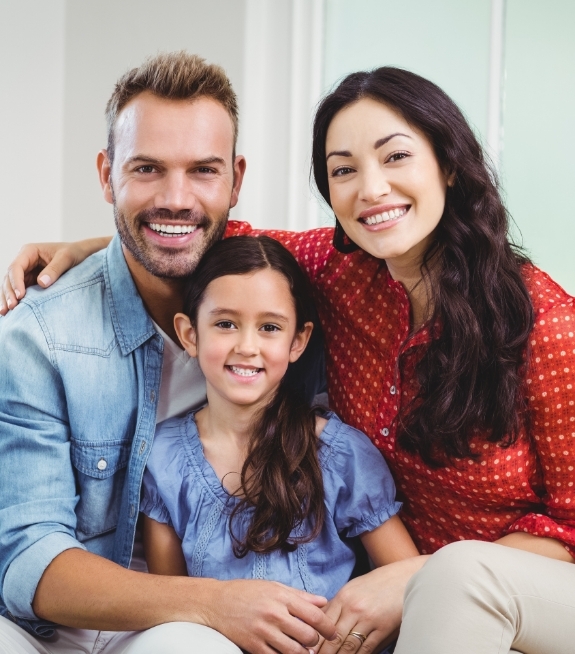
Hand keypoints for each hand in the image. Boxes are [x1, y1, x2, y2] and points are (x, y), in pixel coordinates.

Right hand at [0, 237, 110, 314]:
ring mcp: (27, 272)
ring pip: (11, 286)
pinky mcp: (31, 282)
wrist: (83, 255)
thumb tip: (41, 283)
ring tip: (5, 312)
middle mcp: (25, 261)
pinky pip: (20, 291)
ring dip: (8, 298)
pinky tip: (11, 312)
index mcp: (29, 251)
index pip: (16, 267)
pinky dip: (15, 300)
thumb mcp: (67, 258)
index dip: (16, 282)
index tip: (20, 296)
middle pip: (9, 278)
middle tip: (11, 308)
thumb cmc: (75, 253)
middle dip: (9, 293)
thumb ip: (55, 269)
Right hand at [203, 579, 336, 653]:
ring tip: (305, 650)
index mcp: (281, 597)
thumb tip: (323, 602)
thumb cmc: (246, 592)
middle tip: (315, 641)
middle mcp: (274, 614)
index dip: (327, 627)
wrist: (216, 602)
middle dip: (315, 641)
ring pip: (294, 651)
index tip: (332, 633)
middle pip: (307, 635)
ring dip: (303, 653)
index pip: (314, 615)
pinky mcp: (253, 646)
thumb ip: (300, 595)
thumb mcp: (274, 586)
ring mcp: (263, 631)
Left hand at [315, 556, 426, 653]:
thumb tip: (321, 623)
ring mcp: (368, 619)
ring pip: (347, 646)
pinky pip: (366, 649)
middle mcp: (353, 608)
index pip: (322, 623)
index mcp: (343, 597)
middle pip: (332, 638)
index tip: (307, 650)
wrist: (404, 577)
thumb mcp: (353, 589)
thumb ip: (337, 606)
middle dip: (322, 653)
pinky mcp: (383, 629)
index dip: (314, 640)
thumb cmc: (377, 584)